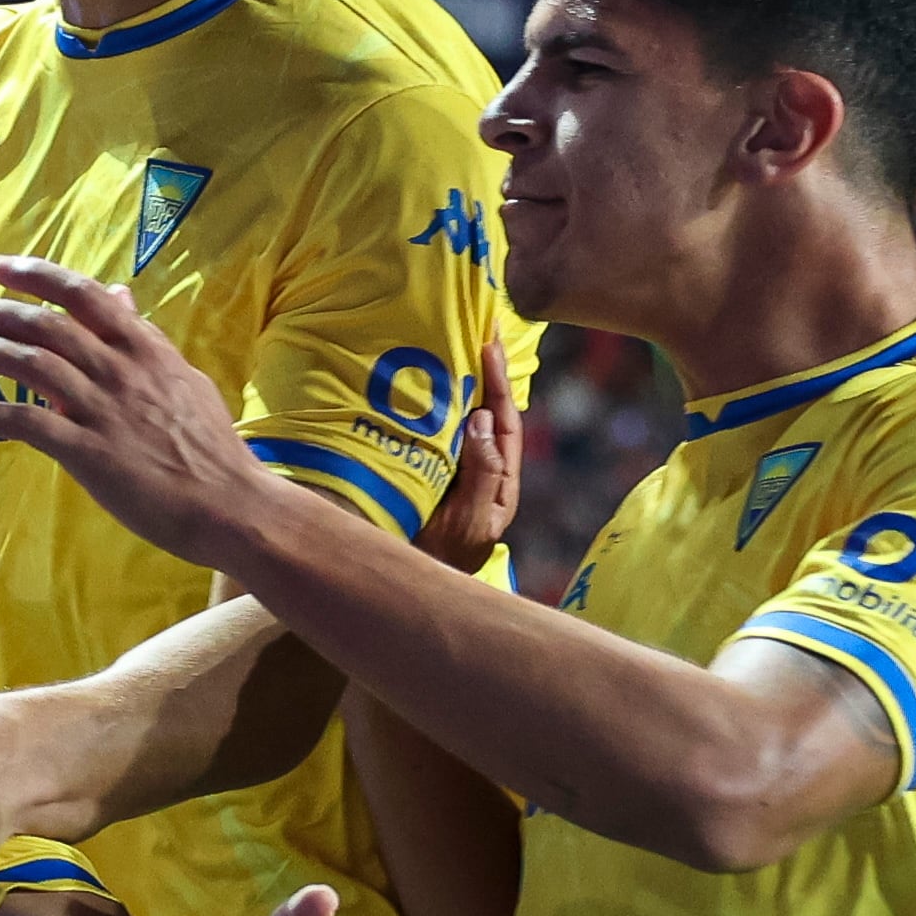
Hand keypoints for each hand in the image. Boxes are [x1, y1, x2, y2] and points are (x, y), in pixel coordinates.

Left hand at [0, 256, 266, 564]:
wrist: (231, 504)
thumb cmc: (209, 446)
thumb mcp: (182, 378)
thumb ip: (144, 337)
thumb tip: (119, 295)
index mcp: (144, 348)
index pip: (83, 296)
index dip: (38, 276)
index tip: (1, 267)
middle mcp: (120, 370)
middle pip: (45, 326)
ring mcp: (104, 410)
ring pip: (31, 364)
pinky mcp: (89, 452)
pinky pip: (26, 423)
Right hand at [413, 336, 521, 571]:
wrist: (411, 587)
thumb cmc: (445, 560)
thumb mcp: (468, 520)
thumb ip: (481, 474)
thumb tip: (480, 418)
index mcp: (500, 484)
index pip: (503, 424)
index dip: (498, 383)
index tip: (490, 344)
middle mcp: (483, 474)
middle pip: (489, 415)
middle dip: (487, 374)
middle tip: (481, 328)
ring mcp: (458, 475)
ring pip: (465, 422)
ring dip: (463, 386)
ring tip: (457, 345)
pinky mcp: (432, 476)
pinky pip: (440, 434)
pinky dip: (438, 407)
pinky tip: (426, 385)